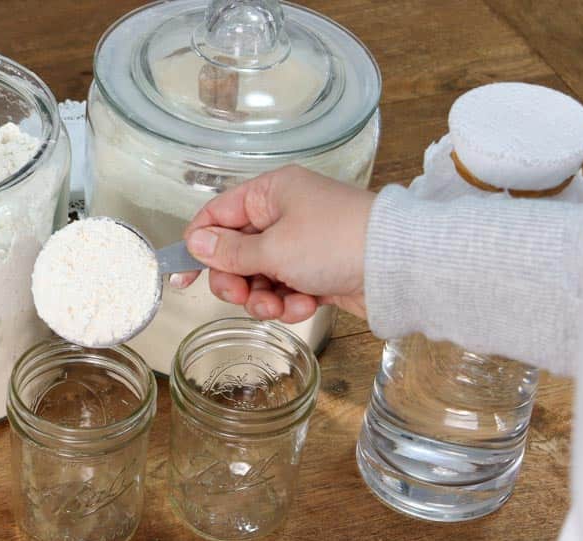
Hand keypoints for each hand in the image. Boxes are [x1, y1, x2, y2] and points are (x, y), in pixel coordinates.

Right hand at [178, 165, 374, 322]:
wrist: (398, 265)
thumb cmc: (335, 242)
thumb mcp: (272, 248)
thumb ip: (229, 251)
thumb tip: (194, 242)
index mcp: (270, 192)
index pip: (217, 216)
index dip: (198, 247)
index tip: (184, 280)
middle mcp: (284, 213)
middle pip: (236, 252)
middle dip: (237, 282)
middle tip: (243, 297)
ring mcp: (302, 243)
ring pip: (260, 277)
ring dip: (265, 298)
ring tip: (282, 305)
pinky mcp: (318, 271)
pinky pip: (286, 290)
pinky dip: (291, 302)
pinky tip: (307, 304)